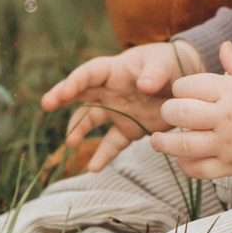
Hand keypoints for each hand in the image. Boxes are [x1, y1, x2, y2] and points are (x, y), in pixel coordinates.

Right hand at [40, 41, 182, 172]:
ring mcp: (117, 111)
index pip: (90, 73)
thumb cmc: (170, 65)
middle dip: (61, 97)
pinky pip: (112, 143)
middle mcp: (109, 91)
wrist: (185, 84)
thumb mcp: (165, 65)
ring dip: (79, 130)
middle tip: (46, 104)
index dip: (76, 81)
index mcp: (115, 71)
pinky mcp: (128, 129)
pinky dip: (103, 155)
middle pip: (80, 94)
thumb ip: (155, 74)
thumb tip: (144, 86)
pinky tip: (94, 168)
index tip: (64, 92)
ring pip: (90, 120)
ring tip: (71, 143)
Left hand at [150, 41, 231, 179]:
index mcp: (229, 91)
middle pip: (180, 114)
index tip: (181, 92)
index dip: (179, 88)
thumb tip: (224, 45)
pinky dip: (186, 166)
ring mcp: (227, 144)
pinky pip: (200, 169)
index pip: (188, 86)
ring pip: (184, 145)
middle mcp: (224, 117)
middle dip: (168, 113)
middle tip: (168, 114)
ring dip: (165, 144)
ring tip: (158, 142)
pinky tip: (182, 159)